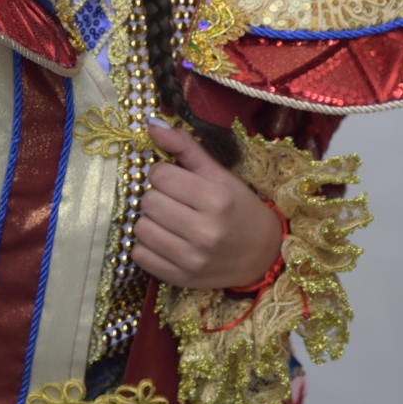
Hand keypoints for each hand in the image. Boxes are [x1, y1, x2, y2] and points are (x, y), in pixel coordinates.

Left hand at [133, 119, 283, 290]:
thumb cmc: (239, 207)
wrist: (263, 253)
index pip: (159, 175)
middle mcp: (205, 231)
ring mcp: (192, 259)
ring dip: (149, 221)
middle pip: (148, 202)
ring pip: (140, 228)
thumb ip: (185, 146)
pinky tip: (164, 240)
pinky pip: (139, 256)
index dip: (163, 173)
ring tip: (168, 220)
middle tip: (173, 201)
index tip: (175, 179)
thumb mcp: (219, 173)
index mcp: (216, 198)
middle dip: (156, 196)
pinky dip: (146, 246)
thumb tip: (150, 123)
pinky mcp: (181, 279)